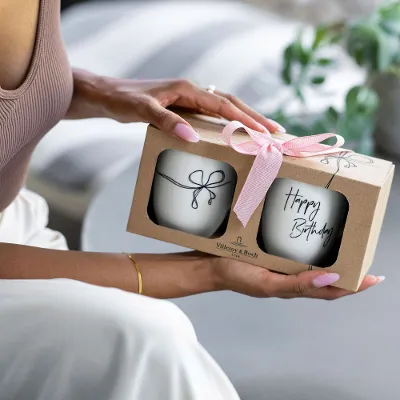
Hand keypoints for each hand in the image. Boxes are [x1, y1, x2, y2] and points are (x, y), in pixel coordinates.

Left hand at [69, 70, 284, 141]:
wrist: (105, 95)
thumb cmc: (121, 100)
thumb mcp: (142, 111)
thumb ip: (167, 122)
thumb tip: (193, 138)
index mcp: (187, 90)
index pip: (225, 104)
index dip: (247, 118)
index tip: (266, 131)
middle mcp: (191, 92)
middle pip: (231, 103)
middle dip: (254, 117)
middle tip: (276, 132)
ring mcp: (187, 99)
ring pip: (223, 108)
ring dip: (243, 118)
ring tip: (261, 132)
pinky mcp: (181, 107)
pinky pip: (210, 114)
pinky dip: (226, 122)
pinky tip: (231, 132)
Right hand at [213, 257, 383, 299]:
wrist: (210, 266)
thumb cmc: (236, 275)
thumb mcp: (268, 283)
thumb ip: (298, 284)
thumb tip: (333, 277)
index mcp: (293, 287)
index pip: (331, 289)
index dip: (354, 286)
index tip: (374, 277)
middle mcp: (292, 276)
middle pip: (326, 275)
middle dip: (347, 268)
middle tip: (363, 252)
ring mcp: (282, 264)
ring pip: (313, 261)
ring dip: (331, 254)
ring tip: (345, 240)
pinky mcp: (273, 252)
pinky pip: (296, 249)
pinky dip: (309, 243)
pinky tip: (310, 231)